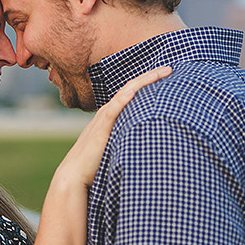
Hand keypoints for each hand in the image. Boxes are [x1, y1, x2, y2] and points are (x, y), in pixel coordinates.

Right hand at [55, 66, 171, 187]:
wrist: (74, 176)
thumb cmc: (96, 164)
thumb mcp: (116, 145)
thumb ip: (128, 138)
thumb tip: (150, 140)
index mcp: (111, 114)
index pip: (132, 92)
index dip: (148, 81)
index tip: (167, 74)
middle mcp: (107, 112)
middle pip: (131, 88)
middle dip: (150, 76)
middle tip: (170, 68)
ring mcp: (103, 120)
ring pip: (124, 94)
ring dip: (141, 82)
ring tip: (158, 73)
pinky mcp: (100, 131)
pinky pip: (112, 112)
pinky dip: (122, 100)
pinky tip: (132, 92)